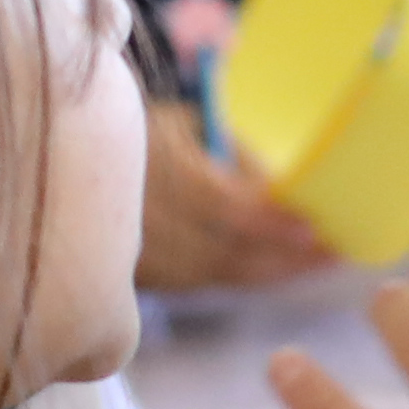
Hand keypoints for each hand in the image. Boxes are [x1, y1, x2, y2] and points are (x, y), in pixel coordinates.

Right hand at [136, 101, 335, 292]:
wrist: (78, 155)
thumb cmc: (147, 128)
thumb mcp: (188, 122)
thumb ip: (234, 156)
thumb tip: (286, 195)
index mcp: (156, 163)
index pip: (225, 207)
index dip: (272, 224)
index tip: (315, 231)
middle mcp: (138, 212)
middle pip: (221, 254)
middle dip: (282, 259)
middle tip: (330, 257)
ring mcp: (127, 251)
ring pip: (208, 277)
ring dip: (264, 275)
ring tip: (310, 266)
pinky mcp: (126, 274)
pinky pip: (189, 286)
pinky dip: (233, 279)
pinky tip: (269, 271)